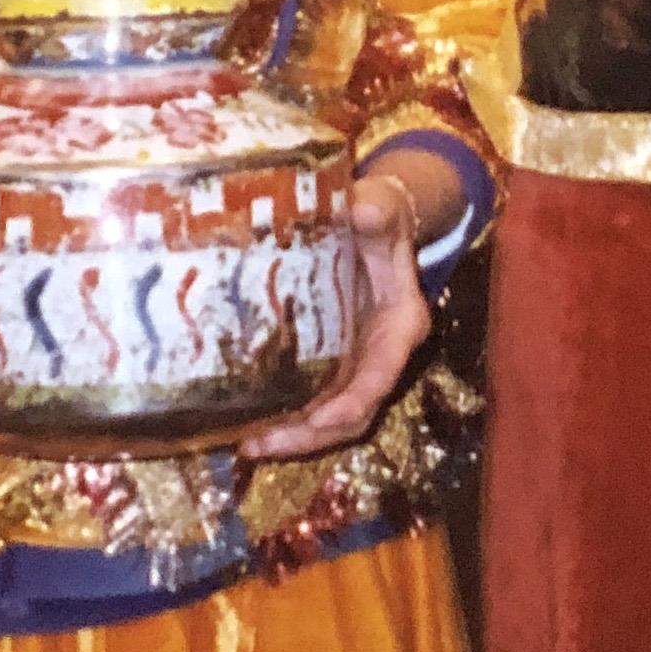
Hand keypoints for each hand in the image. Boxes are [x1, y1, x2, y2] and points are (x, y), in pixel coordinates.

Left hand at [238, 172, 433, 462]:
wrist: (378, 219)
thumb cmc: (381, 213)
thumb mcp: (382, 207)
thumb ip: (375, 209)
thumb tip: (362, 208)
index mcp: (402, 322)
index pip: (382, 374)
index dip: (353, 401)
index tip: (318, 420)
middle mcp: (384, 354)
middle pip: (355, 412)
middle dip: (311, 435)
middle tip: (261, 444)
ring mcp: (359, 364)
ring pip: (335, 418)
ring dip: (295, 437)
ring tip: (249, 444)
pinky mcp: (336, 364)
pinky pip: (317, 403)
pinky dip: (288, 419)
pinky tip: (250, 424)